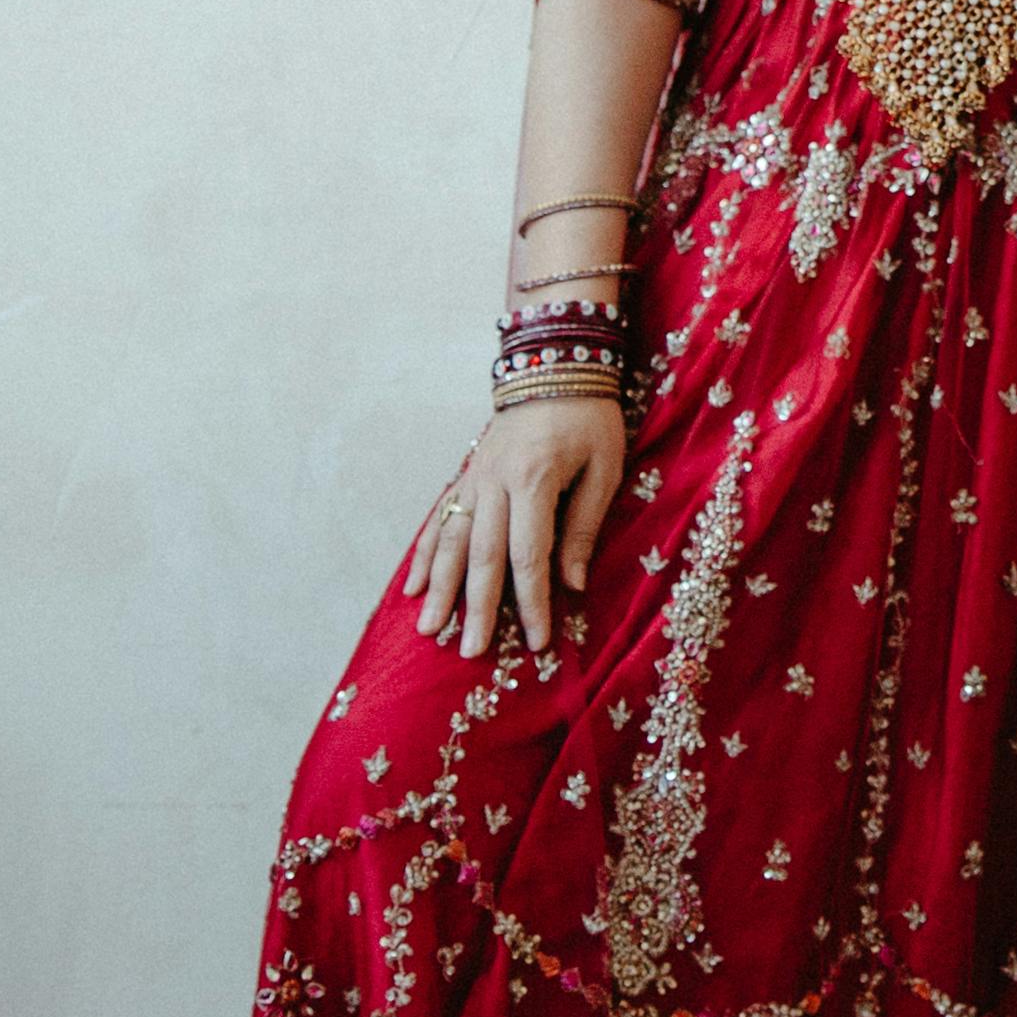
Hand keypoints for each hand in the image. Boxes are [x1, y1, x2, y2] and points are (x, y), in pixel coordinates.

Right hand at [410, 392, 629, 663]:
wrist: (554, 364)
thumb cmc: (590, 419)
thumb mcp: (604, 468)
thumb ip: (584, 526)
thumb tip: (572, 585)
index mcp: (535, 479)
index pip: (529, 555)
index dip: (532, 602)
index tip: (537, 642)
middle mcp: (495, 482)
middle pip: (483, 555)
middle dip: (477, 608)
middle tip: (470, 652)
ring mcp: (474, 478)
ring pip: (450, 541)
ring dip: (439, 589)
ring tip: (429, 630)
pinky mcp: (465, 475)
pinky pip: (439, 519)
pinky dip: (423, 555)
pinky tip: (411, 588)